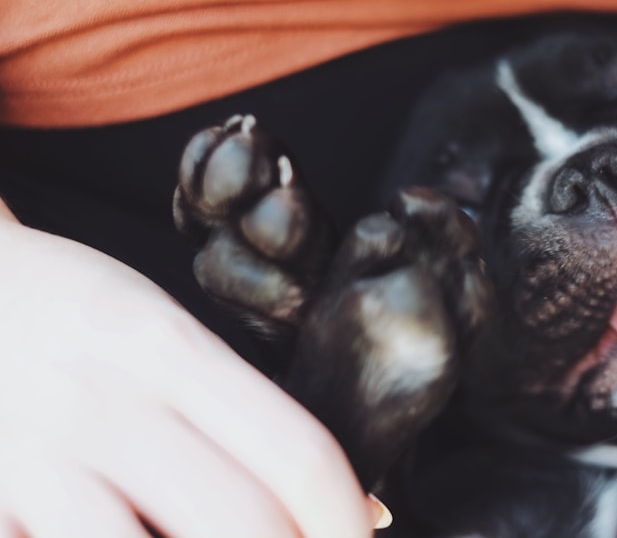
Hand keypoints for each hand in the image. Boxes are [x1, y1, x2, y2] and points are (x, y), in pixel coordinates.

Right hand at [0, 214, 380, 537]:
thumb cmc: (70, 315)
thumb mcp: (163, 335)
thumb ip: (243, 415)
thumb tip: (351, 503)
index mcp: (169, 351)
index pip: (295, 452)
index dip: (345, 519)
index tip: (365, 536)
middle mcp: (107, 405)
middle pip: (240, 522)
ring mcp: (37, 459)